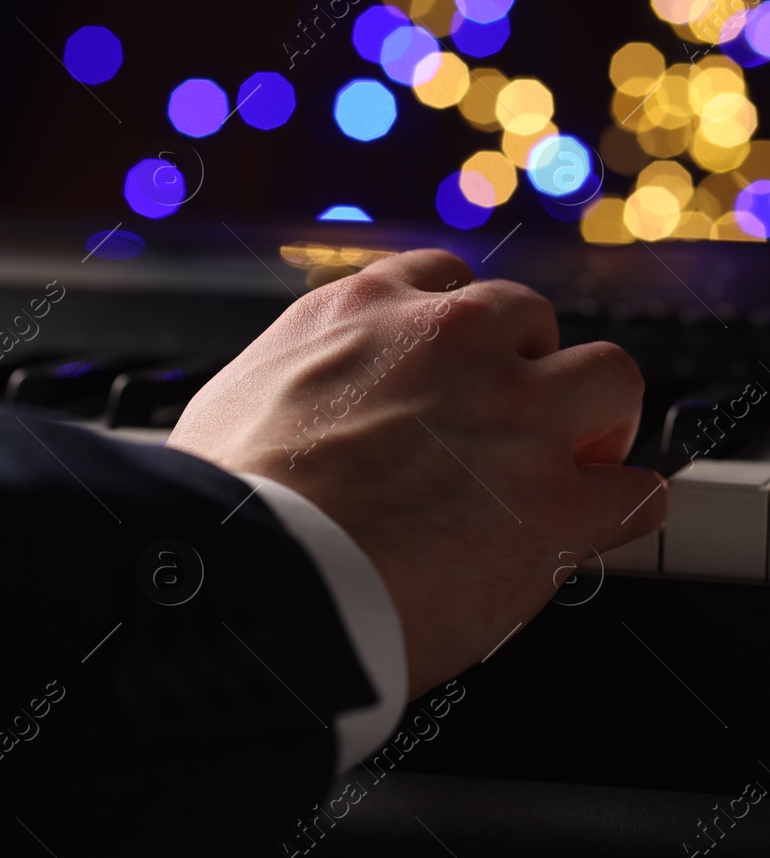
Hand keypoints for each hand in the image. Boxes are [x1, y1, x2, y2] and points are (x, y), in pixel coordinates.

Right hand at [166, 249, 665, 699]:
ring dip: (588, 423)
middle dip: (523, 372)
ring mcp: (513, 413)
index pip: (441, 283)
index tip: (453, 371)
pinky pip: (635, 491)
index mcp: (358, 313)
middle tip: (505, 427)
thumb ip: (289, 387)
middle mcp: (446, 341)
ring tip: (563, 470)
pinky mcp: (557, 500)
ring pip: (608, 379)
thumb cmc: (222, 506)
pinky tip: (582, 536)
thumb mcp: (233, 402)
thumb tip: (284, 419)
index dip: (456, 336)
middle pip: (529, 318)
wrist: (248, 574)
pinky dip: (614, 512)